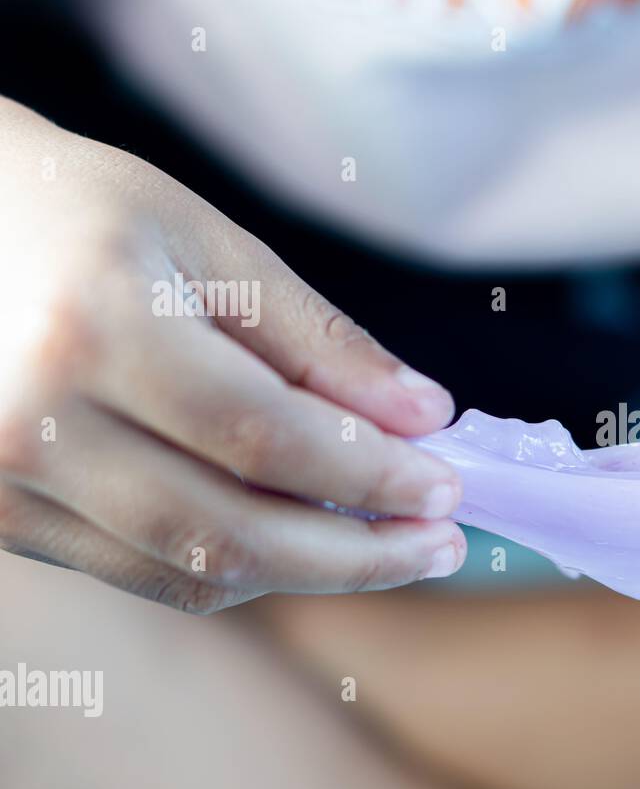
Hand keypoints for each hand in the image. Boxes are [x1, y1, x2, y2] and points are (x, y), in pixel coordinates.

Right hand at [0, 96, 465, 612]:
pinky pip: (149, 573)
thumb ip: (321, 342)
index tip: (447, 489)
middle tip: (440, 544)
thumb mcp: (210, 245)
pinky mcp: (1, 521)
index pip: (266, 439)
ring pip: (194, 572)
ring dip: (310, 573)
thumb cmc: (84, 215)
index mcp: (93, 328)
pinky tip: (306, 541)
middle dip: (360, 554)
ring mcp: (4, 486)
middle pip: (233, 533)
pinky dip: (243, 567)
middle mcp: (35, 424)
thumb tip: (425, 418)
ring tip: (392, 548)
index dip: (371, 476)